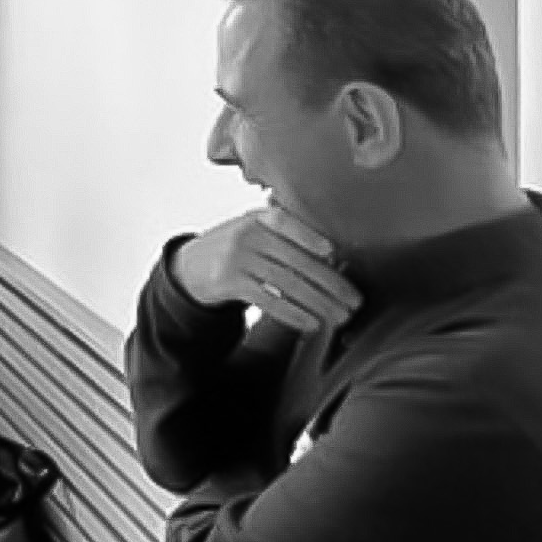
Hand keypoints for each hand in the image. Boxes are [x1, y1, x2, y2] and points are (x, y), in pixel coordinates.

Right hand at [171, 205, 360, 331]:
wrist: (187, 266)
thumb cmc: (234, 250)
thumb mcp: (252, 231)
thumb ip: (284, 236)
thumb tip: (333, 257)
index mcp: (257, 218)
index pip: (287, 223)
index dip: (310, 237)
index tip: (334, 254)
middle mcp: (246, 235)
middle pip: (296, 260)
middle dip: (331, 284)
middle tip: (354, 302)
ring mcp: (235, 259)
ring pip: (286, 283)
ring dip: (319, 303)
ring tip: (340, 318)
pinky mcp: (228, 283)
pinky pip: (268, 300)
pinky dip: (293, 314)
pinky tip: (311, 324)